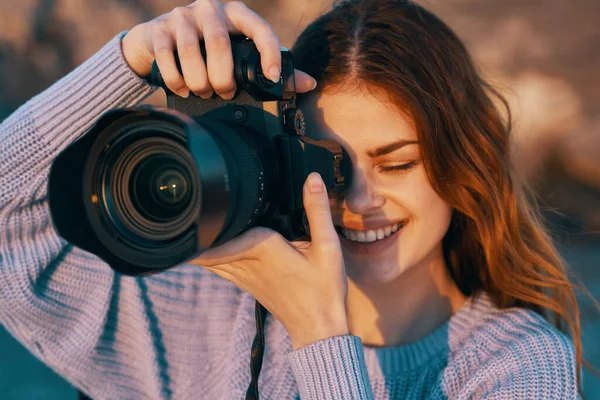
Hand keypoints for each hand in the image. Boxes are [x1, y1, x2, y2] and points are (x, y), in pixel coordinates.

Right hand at [121, 0, 316, 98]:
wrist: (160, 40)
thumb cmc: (208, 49)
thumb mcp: (240, 54)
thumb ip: (271, 66)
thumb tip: (309, 84)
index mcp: (236, 14)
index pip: (258, 27)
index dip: (268, 51)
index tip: (271, 77)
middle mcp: (210, 9)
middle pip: (219, 43)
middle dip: (223, 76)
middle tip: (225, 93)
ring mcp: (183, 16)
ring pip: (191, 50)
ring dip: (198, 80)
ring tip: (203, 93)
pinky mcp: (159, 29)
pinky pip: (166, 55)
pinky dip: (176, 78)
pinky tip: (182, 88)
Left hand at [190, 173, 349, 349]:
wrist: (317, 327)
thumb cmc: (323, 289)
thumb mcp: (327, 247)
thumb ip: (317, 210)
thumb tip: (311, 178)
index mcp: (262, 248)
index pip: (221, 231)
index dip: (201, 220)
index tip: (186, 203)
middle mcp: (246, 262)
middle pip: (205, 244)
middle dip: (193, 226)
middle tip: (180, 204)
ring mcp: (242, 275)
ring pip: (207, 257)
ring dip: (197, 241)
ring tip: (184, 220)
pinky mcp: (244, 283)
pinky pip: (216, 266)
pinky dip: (207, 254)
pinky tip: (205, 244)